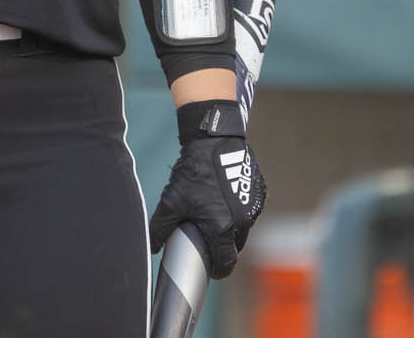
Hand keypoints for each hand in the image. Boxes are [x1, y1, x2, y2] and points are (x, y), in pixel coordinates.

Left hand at [148, 100, 265, 277]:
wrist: (214, 142)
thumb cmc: (193, 173)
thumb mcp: (171, 201)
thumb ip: (161, 228)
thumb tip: (153, 248)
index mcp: (223, 228)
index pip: (226, 262)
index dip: (219, 269)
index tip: (212, 271)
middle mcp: (243, 222)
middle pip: (234, 246)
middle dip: (223, 247)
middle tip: (208, 239)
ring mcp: (254, 207)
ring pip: (243, 228)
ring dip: (231, 227)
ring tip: (213, 215)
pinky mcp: (260, 193)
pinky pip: (250, 210)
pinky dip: (239, 210)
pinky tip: (224, 198)